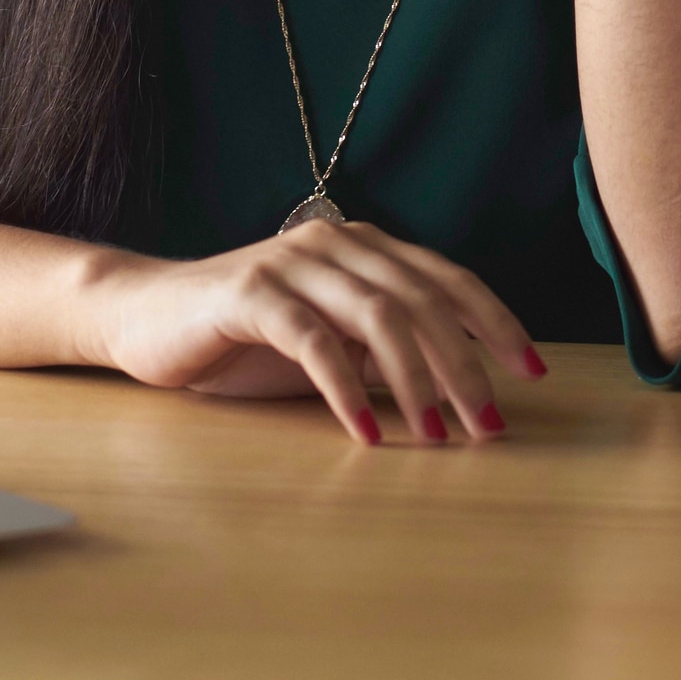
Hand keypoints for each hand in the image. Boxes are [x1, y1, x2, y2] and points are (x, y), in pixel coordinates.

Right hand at [76, 217, 543, 444]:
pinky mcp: (250, 293)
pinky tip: (364, 432)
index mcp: (362, 246)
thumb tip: (460, 387)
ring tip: (437, 436)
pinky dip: (346, 389)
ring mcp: (292, 263)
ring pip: (378, 315)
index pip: (446, 279)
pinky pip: (313, 340)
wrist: (147, 315)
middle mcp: (335, 243)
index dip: (494, 322)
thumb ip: (384, 350)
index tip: (533, 373)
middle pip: (423, 300)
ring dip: (416, 380)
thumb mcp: (329, 342)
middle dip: (466, 365)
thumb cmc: (244, 336)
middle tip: (489, 425)